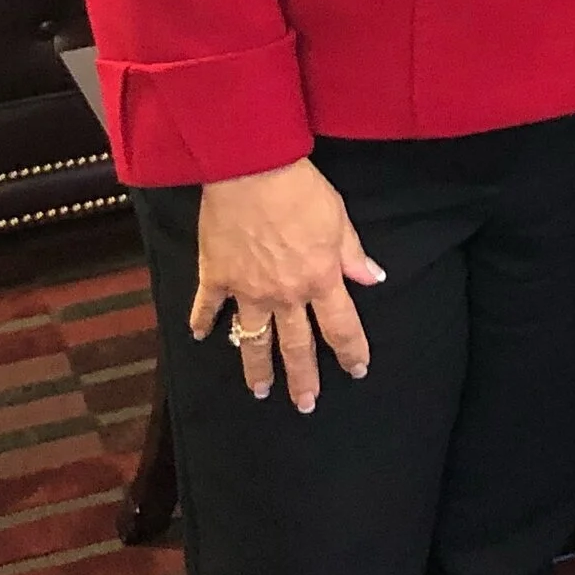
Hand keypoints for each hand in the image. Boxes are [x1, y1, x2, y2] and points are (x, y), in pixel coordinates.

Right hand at [190, 160, 386, 410]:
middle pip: (297, 345)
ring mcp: (247, 290)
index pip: (341, 327)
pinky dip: (203, 321)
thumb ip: (353, 255)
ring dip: (257, 368)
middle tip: (306, 405)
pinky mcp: (216, 275)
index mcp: (319, 280)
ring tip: (261, 390)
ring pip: (254, 339)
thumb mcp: (339, 219)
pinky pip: (208, 305)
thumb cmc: (300, 190)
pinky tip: (200, 336)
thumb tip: (374, 278)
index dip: (351, 351)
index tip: (357, 371)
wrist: (252, 170)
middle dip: (304, 378)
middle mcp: (285, 294)